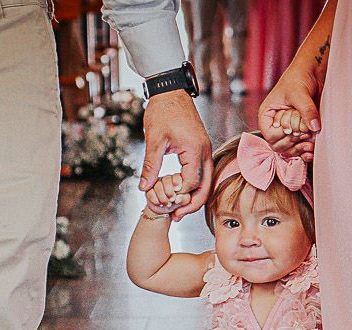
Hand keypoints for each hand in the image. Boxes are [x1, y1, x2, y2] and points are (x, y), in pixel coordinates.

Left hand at [140, 92, 212, 220]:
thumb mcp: (154, 139)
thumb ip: (150, 165)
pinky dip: (195, 185)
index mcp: (195, 149)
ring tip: (178, 208)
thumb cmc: (162, 111)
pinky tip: (181, 192)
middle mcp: (205, 151)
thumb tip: (144, 188)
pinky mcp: (201, 148)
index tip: (166, 204)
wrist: (171, 91)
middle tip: (176, 216)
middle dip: (192, 204)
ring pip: (207, 181)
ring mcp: (205, 149)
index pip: (192, 182)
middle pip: (206, 186)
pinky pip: (203, 172)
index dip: (179, 196)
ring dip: (194, 196)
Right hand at [145, 174, 191, 214]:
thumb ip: (184, 198)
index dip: (176, 182)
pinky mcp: (149, 190)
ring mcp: (156, 184)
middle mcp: (166, 180)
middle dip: (169, 192)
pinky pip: (150, 192)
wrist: (165, 212)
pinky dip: (155, 200)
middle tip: (172, 199)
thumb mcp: (184, 201)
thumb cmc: (175, 204)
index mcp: (176, 179)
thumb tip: (178, 198)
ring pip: (157, 186)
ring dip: (163, 198)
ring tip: (167, 204)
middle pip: (166, 180)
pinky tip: (159, 203)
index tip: (177, 189)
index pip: (176, 176)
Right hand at [259, 61, 321, 161]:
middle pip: (278, 146)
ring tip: (310, 142)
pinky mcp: (300, 131)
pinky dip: (305, 151)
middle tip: (303, 132)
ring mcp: (289, 129)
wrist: (312, 72)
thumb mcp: (300, 93)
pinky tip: (312, 149)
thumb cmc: (299, 77)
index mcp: (267, 115)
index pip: (269, 136)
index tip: (291, 128)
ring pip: (289, 150)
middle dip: (291, 142)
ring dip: (299, 149)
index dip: (281, 135)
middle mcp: (276, 125)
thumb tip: (313, 127)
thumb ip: (306, 110)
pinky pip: (299, 148)